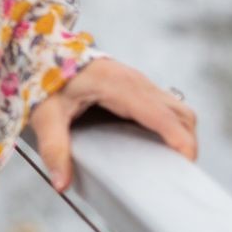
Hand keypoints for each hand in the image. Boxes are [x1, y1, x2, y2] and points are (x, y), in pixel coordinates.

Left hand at [28, 56, 197, 192]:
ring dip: (181, 134)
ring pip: (177, 109)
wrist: (44, 48)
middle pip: (180, 113)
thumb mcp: (46, 113)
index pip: (162, 115)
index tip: (186, 165)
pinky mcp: (136, 85)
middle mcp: (135, 81)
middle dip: (187, 143)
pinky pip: (166, 106)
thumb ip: (54, 147)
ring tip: (169, 163)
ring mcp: (139, 81)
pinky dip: (172, 126)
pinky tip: (158, 146)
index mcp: (119, 86)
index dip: (180, 140)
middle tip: (177, 173)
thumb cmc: (45, 77)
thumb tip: (61, 183)